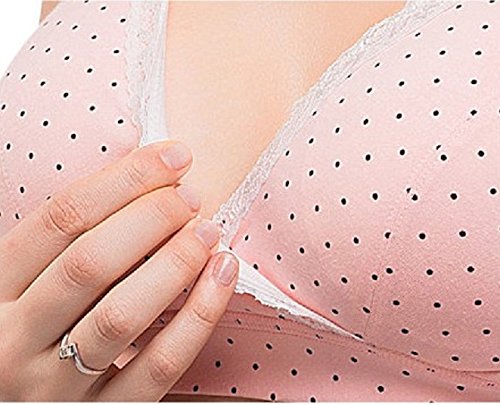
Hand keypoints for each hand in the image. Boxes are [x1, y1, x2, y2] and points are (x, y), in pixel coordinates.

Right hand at [0, 140, 238, 400]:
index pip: (60, 219)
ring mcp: (54, 385)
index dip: (124, 180)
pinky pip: (158, 365)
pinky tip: (222, 274)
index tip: (173, 158)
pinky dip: (198, 316)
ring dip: (175, 263)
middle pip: (90, 263)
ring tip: (209, 231)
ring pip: (121, 315)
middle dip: (151, 218)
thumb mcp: (27, 284)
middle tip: (191, 197)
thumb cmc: (34, 330)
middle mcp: (13, 339)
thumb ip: (65, 246)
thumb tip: (143, 180)